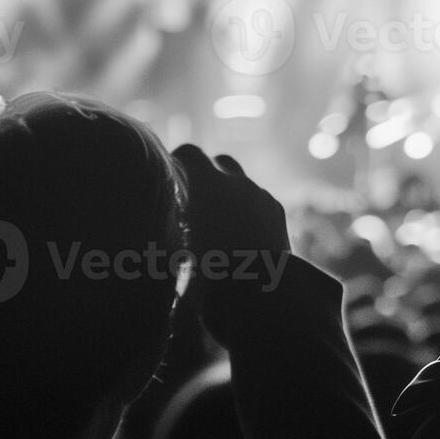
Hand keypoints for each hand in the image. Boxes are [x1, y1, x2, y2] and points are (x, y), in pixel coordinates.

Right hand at [171, 145, 288, 270]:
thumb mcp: (177, 254)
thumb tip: (161, 234)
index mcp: (207, 184)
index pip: (190, 152)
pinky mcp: (278, 210)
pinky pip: (260, 200)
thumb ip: (171, 230)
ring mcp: (261, 194)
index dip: (179, 159)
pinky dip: (250, 208)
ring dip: (231, 192)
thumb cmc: (210, 271)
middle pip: (221, 160)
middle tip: (196, 193)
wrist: (261, 286)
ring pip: (243, 182)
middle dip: (209, 171)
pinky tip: (244, 231)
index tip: (171, 172)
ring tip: (220, 217)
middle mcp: (237, 182)